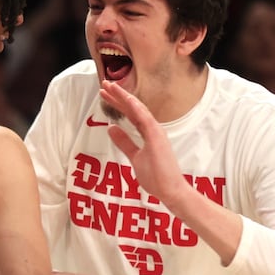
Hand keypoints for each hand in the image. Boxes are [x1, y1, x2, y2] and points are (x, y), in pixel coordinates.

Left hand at [99, 81, 185, 205]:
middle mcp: (153, 128)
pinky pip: (145, 119)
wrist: (170, 190)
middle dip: (118, 95)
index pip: (130, 114)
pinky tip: (126, 98)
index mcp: (148, 132)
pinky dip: (135, 107)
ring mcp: (156, 132)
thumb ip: (125, 142)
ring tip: (111, 86)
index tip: (105, 94)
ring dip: (124, 97)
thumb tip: (111, 129)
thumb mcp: (134, 157)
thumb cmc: (156, 176)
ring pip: (138, 109)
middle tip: (104, 84)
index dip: (118, 103)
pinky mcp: (157, 137)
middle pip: (133, 108)